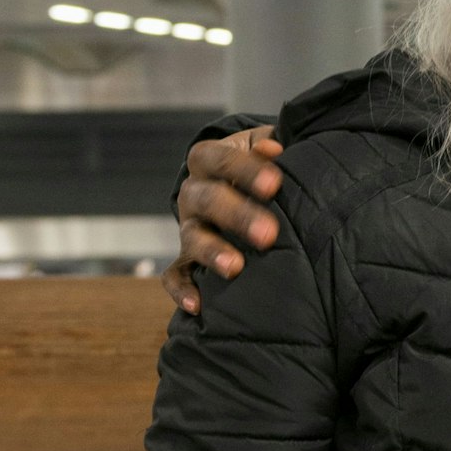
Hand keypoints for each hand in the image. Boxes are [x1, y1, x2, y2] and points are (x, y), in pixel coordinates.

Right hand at [163, 124, 283, 312]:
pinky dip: (182, 290)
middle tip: (268, 233)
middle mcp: (193, 193)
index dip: (245, 170)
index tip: (275, 183)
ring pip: (192, 238)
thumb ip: (266, 145)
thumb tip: (273, 148)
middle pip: (206, 200)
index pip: (219, 159)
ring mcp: (189, 227)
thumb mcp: (262, 148)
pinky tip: (197, 306)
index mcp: (208, 160)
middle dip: (237, 216)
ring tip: (235, 268)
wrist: (242, 189)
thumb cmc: (260, 168)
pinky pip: (175, 275)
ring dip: (213, 252)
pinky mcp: (186, 258)